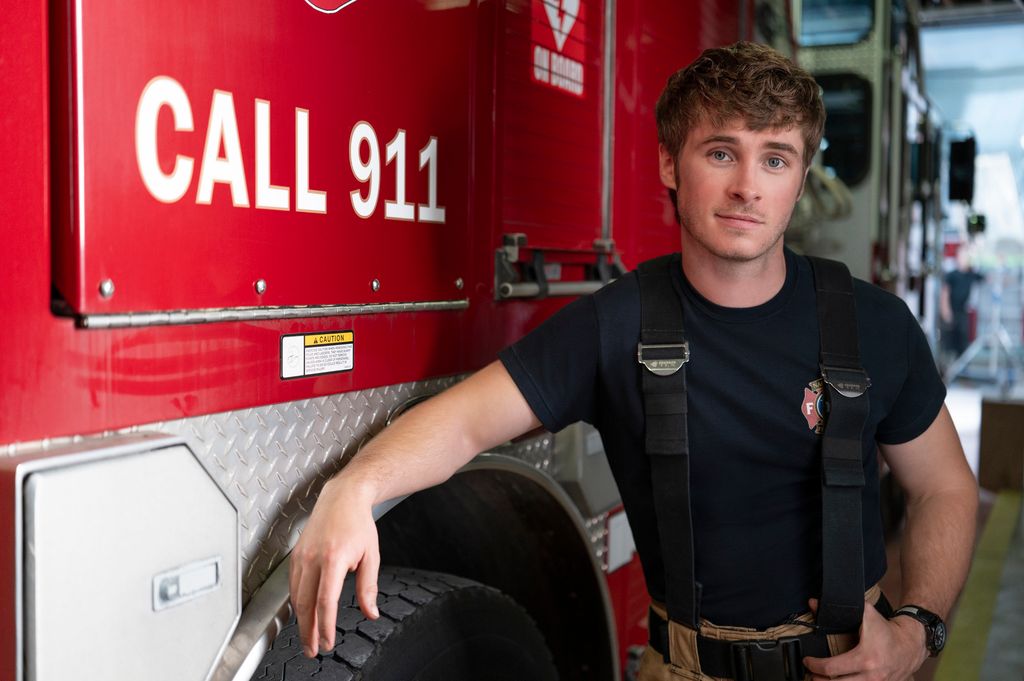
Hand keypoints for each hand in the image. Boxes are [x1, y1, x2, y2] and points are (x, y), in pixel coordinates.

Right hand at [288, 478, 380, 657]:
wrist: (342, 497)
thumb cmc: (358, 523)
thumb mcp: (372, 555)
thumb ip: (368, 587)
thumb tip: (371, 613)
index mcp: (334, 558)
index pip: (326, 601)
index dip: (325, 626)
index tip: (328, 642)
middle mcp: (313, 557)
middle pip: (306, 604)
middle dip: (308, 631)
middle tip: (313, 650)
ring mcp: (301, 556)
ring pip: (296, 596)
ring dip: (301, 620)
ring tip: (308, 637)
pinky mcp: (295, 555)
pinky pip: (293, 585)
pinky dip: (296, 603)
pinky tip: (303, 613)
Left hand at [803, 596, 927, 679]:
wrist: (911, 644)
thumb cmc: (886, 630)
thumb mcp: (866, 613)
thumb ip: (840, 608)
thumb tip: (813, 602)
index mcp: (865, 659)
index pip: (831, 668)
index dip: (814, 666)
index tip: (807, 661)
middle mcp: (872, 677)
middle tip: (810, 675)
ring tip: (822, 680)